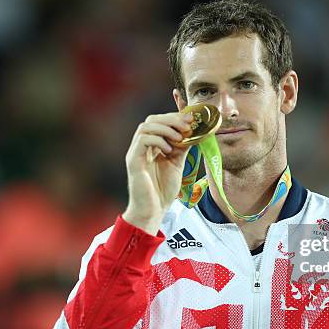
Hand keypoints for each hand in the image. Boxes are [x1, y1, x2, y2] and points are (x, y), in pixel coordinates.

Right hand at [122, 112, 193, 234]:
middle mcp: (141, 147)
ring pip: (145, 127)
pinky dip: (158, 140)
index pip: (159, 122)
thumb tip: (195, 132)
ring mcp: (136, 153)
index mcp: (151, 146)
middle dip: (171, 119)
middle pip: (151, 120)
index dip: (175, 117)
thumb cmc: (162, 190)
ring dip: (165, 128)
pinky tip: (169, 150)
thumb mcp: (177, 163)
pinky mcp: (133, 161)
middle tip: (187, 125)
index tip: (191, 119)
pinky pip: (143, 140)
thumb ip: (182, 148)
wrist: (153, 210)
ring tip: (179, 138)